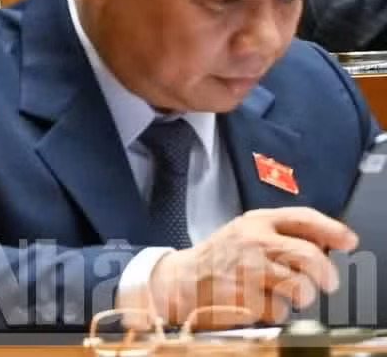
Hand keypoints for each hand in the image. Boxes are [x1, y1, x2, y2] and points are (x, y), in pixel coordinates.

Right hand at [147, 207, 355, 323]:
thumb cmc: (219, 259)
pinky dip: (275, 312)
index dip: (332, 229)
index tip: (349, 241)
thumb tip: (324, 246)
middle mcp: (253, 240)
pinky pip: (279, 310)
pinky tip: (259, 303)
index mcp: (256, 221)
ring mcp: (248, 269)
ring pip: (300, 287)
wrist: (181, 280)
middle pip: (309, 255)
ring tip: (287, 296)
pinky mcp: (244, 296)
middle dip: (326, 274)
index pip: (303, 218)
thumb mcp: (246, 234)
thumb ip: (279, 235)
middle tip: (328, 283)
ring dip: (300, 297)